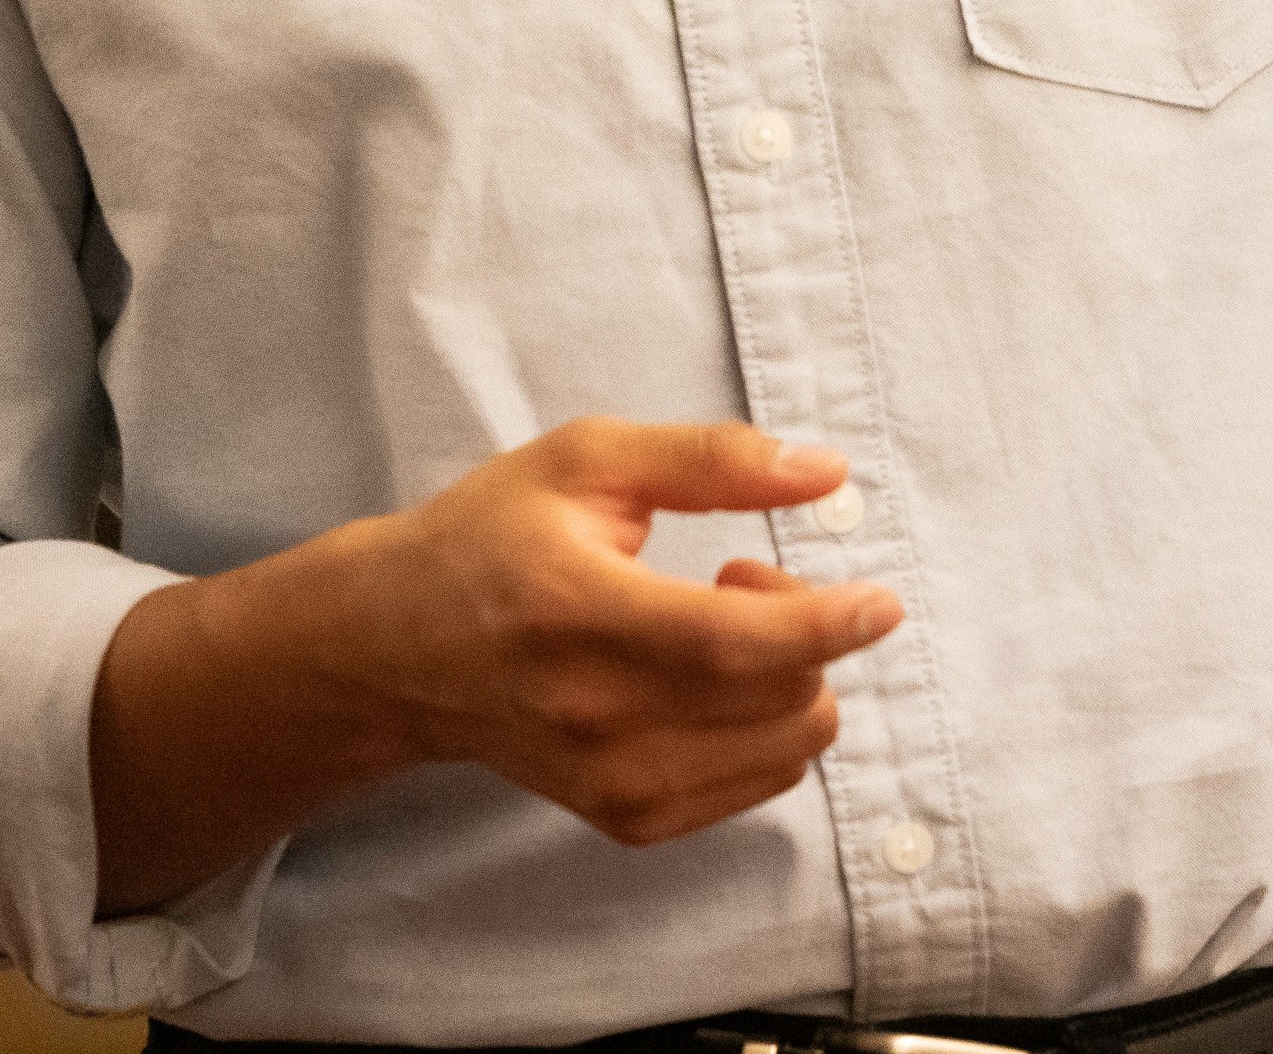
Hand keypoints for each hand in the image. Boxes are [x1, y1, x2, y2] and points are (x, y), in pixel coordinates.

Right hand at [93, 418, 900, 913]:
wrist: (391, 650)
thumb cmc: (491, 538)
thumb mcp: (588, 460)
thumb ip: (711, 458)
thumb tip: (828, 471)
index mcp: (578, 612)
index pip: (731, 644)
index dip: (825, 624)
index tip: (880, 600)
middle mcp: (591, 713)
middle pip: (775, 697)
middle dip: (806, 627)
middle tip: (743, 574)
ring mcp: (605, 777)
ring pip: (784, 748)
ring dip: (791, 679)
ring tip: (719, 626)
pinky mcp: (620, 815)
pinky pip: (757, 785)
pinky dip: (770, 729)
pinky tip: (713, 682)